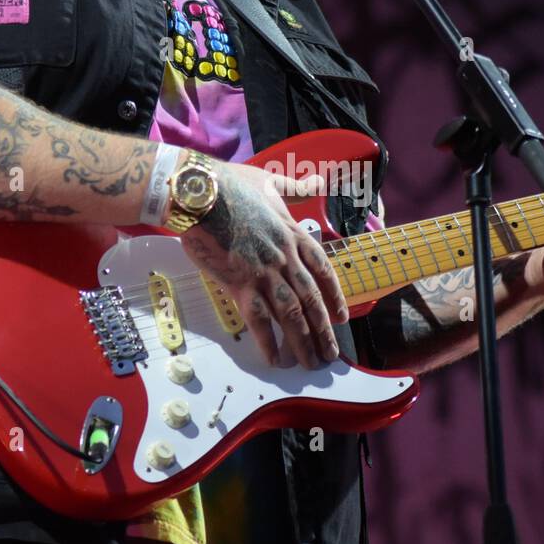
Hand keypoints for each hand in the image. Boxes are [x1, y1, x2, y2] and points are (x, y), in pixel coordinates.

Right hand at [179, 160, 347, 368]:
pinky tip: (276, 359)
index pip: (323, 271)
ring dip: (304, 342)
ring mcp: (265, 272)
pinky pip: (260, 319)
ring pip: (291, 314)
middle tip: (331, 354)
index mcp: (294, 234)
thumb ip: (298, 188)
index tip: (341, 317)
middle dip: (323, 330)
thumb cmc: (232, 185)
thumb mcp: (272, 182)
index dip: (334, 296)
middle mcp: (285, 257)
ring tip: (311, 363)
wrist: (201, 193)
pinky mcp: (240, 283)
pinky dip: (269, 341)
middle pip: (311, 300)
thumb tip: (319, 180)